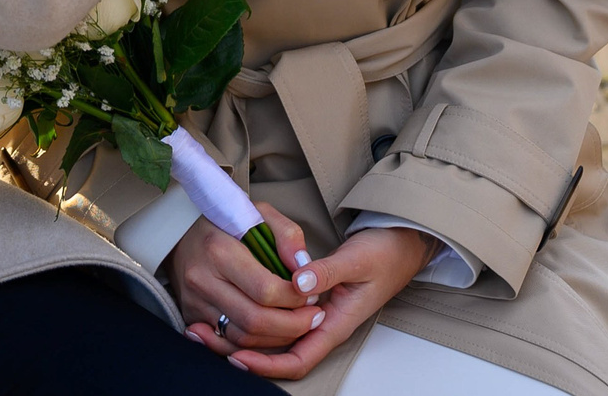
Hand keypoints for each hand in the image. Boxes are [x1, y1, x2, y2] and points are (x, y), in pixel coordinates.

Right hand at [171, 204, 321, 356]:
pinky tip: (274, 335)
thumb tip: (304, 267)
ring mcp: (194, 303)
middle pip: (254, 320)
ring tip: (299, 325)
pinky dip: (255, 347)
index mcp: (220, 250)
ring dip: (277, 339)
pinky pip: (227, 344)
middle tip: (314, 317)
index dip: (295, 298)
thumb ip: (287, 234)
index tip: (312, 294)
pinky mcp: (192, 318)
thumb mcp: (258, 213)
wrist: (182, 234)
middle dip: (292, 325)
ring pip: (242, 339)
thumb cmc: (227, 223)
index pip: (265, 290)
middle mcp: (202, 280)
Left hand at [207, 225, 430, 379]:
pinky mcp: (307, 300)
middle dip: (242, 354)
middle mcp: (322, 325)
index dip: (266, 365)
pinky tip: (230, 305)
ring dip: (241, 336)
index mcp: (335, 323)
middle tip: (207, 339)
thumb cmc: (385, 254)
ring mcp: (314, 314)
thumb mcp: (358, 259)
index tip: (237, 356)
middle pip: (278, 356)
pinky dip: (252, 315)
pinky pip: (276, 318)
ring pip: (273, 339)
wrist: (401, 243)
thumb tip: (298, 284)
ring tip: (207, 327)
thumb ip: (327, 271)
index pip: (298, 360)